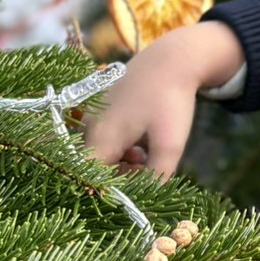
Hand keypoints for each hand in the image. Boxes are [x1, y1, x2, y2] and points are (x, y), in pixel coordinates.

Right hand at [83, 21, 244, 176]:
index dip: (111, 191)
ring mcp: (90, 117)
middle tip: (147, 171)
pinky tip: (139, 142)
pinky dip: (119, 147)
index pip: (91, 180)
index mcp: (101, 139)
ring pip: (99, 154)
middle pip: (94, 168)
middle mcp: (88, 129)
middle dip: (120, 177)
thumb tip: (144, 201)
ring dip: (121, 162)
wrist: (171, 59)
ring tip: (145, 155)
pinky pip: (101, 139)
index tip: (133, 192)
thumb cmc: (170, 101)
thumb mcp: (171, 144)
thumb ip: (156, 177)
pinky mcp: (97, 109)